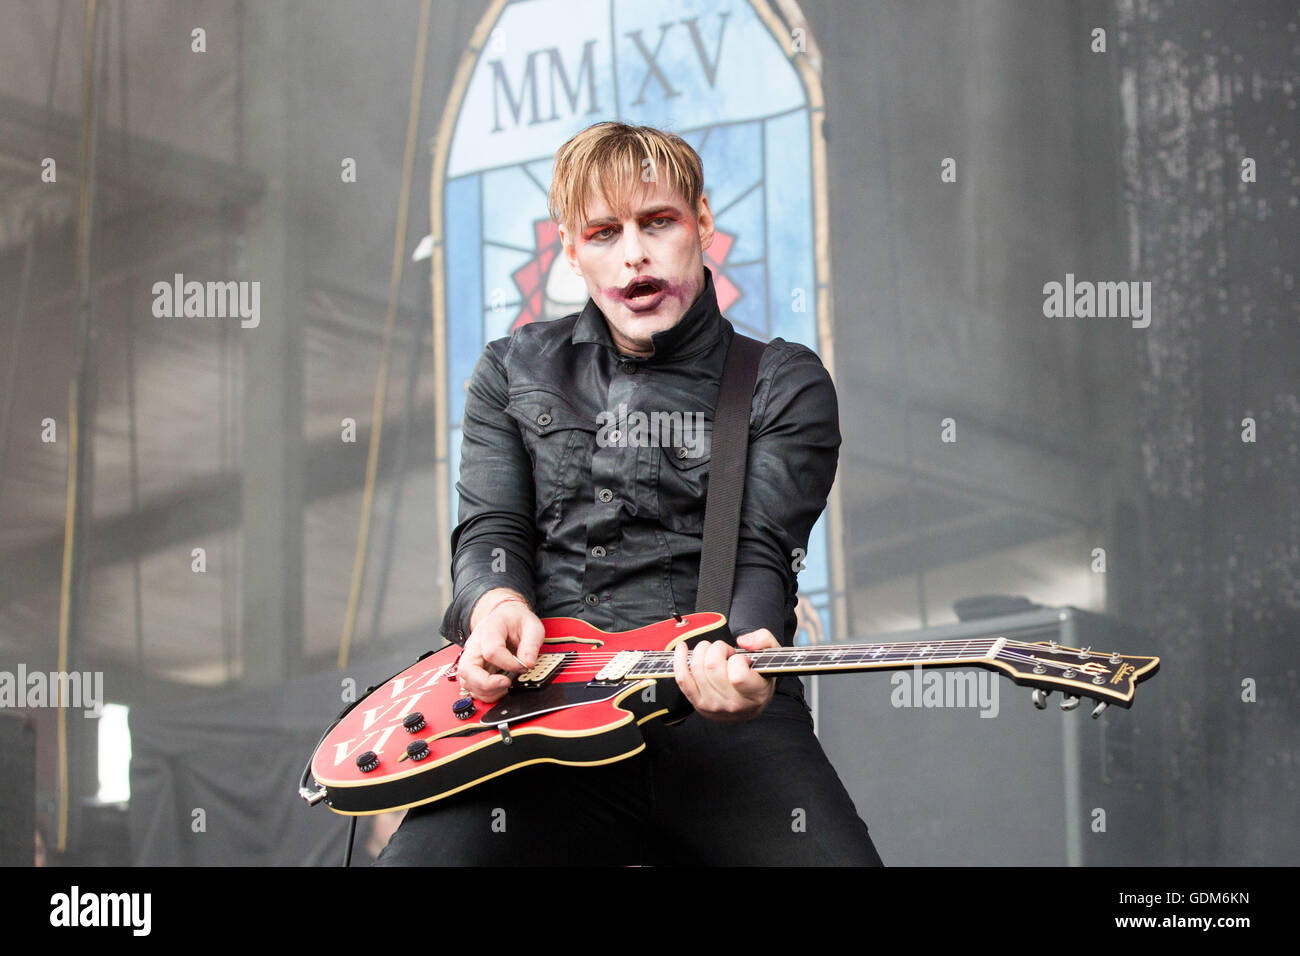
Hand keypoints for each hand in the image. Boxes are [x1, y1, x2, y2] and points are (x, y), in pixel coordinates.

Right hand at [458, 589, 544, 703]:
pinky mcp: (473, 669)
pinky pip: (472, 686)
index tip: (523, 666)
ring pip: (466, 681)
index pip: (492, 651)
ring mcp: (471, 658)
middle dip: (486, 684)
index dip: (509, 664)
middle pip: (467, 669)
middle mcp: (475, 645)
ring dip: (486, 691)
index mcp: (489, 629)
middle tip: (506, 683)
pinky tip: (500, 689)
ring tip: (506, 686)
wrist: (505, 617)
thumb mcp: (532, 625)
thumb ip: (531, 644)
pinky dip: (485, 693)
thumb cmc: (516, 621)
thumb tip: (528, 664)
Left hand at [673, 628, 779, 723]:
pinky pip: (682, 679)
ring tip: (714, 654)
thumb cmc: (760, 678)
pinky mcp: (697, 703)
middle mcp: (733, 704)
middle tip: (727, 653)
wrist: (750, 704)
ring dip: (704, 651)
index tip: (742, 659)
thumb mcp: (771, 656)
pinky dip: (679, 660)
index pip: (738, 676)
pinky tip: (682, 648)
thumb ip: (764, 640)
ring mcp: (713, 705)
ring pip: (697, 669)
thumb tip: (743, 641)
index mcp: (755, 695)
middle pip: (712, 667)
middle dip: (718, 649)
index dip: (738, 660)